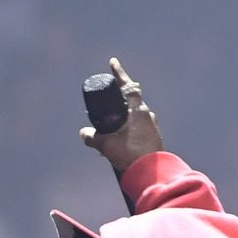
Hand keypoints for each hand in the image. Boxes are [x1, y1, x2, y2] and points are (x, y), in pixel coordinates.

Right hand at [80, 56, 164, 174]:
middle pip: (131, 102)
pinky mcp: (154, 139)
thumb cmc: (130, 155)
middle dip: (117, 104)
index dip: (119, 73)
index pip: (129, 86)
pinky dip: (128, 133)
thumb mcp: (106, 145)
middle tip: (106, 109)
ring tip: (111, 137)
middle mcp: (148, 115)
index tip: (113, 63)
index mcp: (139, 111)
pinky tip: (120, 147)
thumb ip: (91, 137)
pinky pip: (139, 130)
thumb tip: (83, 133)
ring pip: (134, 118)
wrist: (151, 174)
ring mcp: (152, 127)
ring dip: (122, 122)